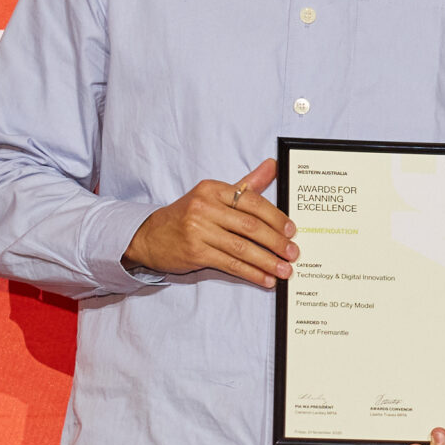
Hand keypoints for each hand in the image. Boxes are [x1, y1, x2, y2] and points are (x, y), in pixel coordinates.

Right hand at [123, 160, 295, 287]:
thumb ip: (247, 183)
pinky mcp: (195, 252)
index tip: (292, 230)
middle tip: (293, 253)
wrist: (151, 236)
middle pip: (250, 226)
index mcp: (213, 189)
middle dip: (276, 242)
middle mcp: (204, 207)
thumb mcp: (215, 194)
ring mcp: (198, 230)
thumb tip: (274, 165)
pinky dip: (251, 273)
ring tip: (285, 270)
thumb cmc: (189, 214)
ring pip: (242, 248)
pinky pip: (230, 264)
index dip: (276, 217)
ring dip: (267, 261)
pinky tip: (266, 279)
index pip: (252, 202)